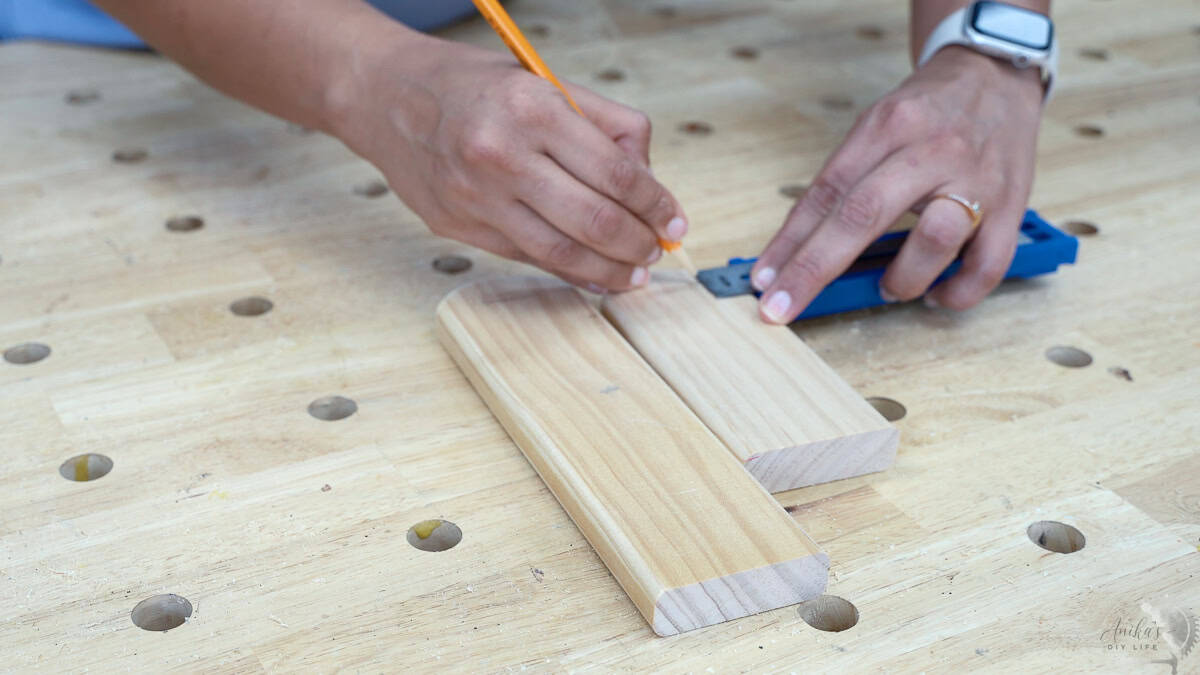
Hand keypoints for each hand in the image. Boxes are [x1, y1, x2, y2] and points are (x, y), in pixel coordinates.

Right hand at [336, 37, 686, 292]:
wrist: (386, 98)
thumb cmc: (476, 89)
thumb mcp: (546, 83)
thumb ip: (608, 126)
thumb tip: (651, 184)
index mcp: (532, 109)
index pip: (616, 172)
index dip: (656, 204)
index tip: (674, 221)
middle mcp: (502, 155)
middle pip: (594, 220)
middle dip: (638, 243)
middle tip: (658, 250)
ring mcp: (476, 197)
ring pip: (561, 252)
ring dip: (609, 270)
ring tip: (634, 273)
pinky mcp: (458, 227)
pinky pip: (527, 258)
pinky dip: (568, 271)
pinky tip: (594, 273)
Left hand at [751, 46, 1044, 322]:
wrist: (996, 74)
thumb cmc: (927, 112)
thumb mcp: (876, 127)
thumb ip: (845, 181)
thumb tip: (800, 249)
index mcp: (887, 127)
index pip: (827, 191)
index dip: (790, 241)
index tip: (763, 280)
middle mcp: (930, 150)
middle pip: (864, 214)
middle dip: (815, 268)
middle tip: (784, 306)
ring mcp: (976, 178)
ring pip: (935, 239)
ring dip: (903, 280)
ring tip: (888, 290)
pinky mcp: (1013, 205)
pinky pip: (988, 264)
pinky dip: (958, 292)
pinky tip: (937, 295)